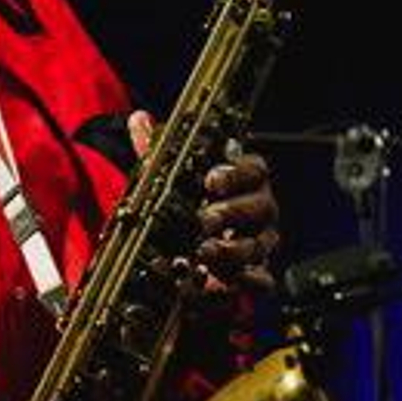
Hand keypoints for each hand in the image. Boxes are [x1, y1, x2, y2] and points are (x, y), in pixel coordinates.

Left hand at [126, 111, 279, 292]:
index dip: (236, 174)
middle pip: (260, 207)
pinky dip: (248, 281)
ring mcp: (259, 242)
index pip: (254, 169)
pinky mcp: (254, 274)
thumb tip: (138, 119)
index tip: (211, 180)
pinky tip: (231, 281)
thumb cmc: (187, 203)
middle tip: (204, 219)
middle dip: (232, 212)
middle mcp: (257, 209)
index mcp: (244, 179)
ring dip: (232, 249)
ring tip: (204, 251)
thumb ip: (156, 149)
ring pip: (258, 244)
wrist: (188, 247)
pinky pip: (262, 280)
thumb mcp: (167, 176)